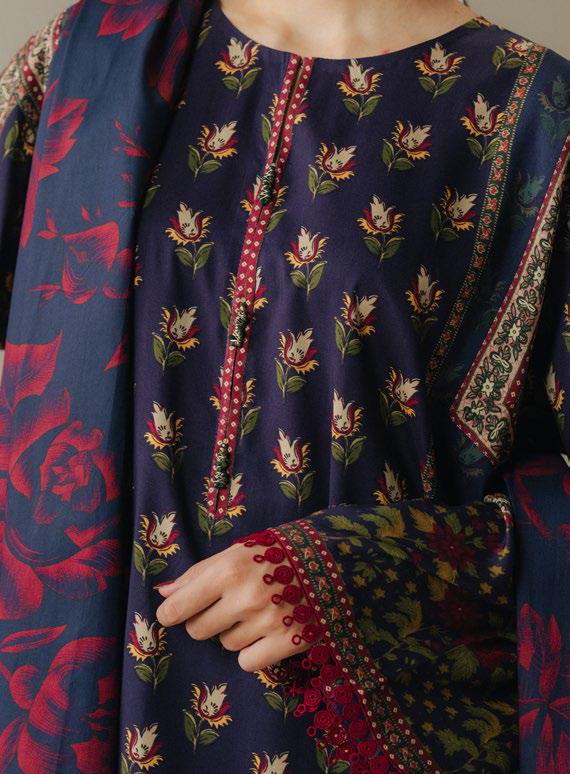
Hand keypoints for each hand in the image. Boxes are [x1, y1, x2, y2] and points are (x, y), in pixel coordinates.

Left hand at [155, 540, 318, 671]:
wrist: (332, 560)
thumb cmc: (276, 553)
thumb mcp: (237, 552)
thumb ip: (198, 573)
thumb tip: (164, 594)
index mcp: (229, 568)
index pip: (179, 608)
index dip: (172, 614)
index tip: (174, 614)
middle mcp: (246, 596)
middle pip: (199, 630)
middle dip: (207, 621)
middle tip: (229, 606)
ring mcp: (268, 620)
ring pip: (226, 645)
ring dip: (236, 632)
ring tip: (259, 611)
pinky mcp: (288, 641)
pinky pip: (248, 662)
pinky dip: (255, 652)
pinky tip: (269, 630)